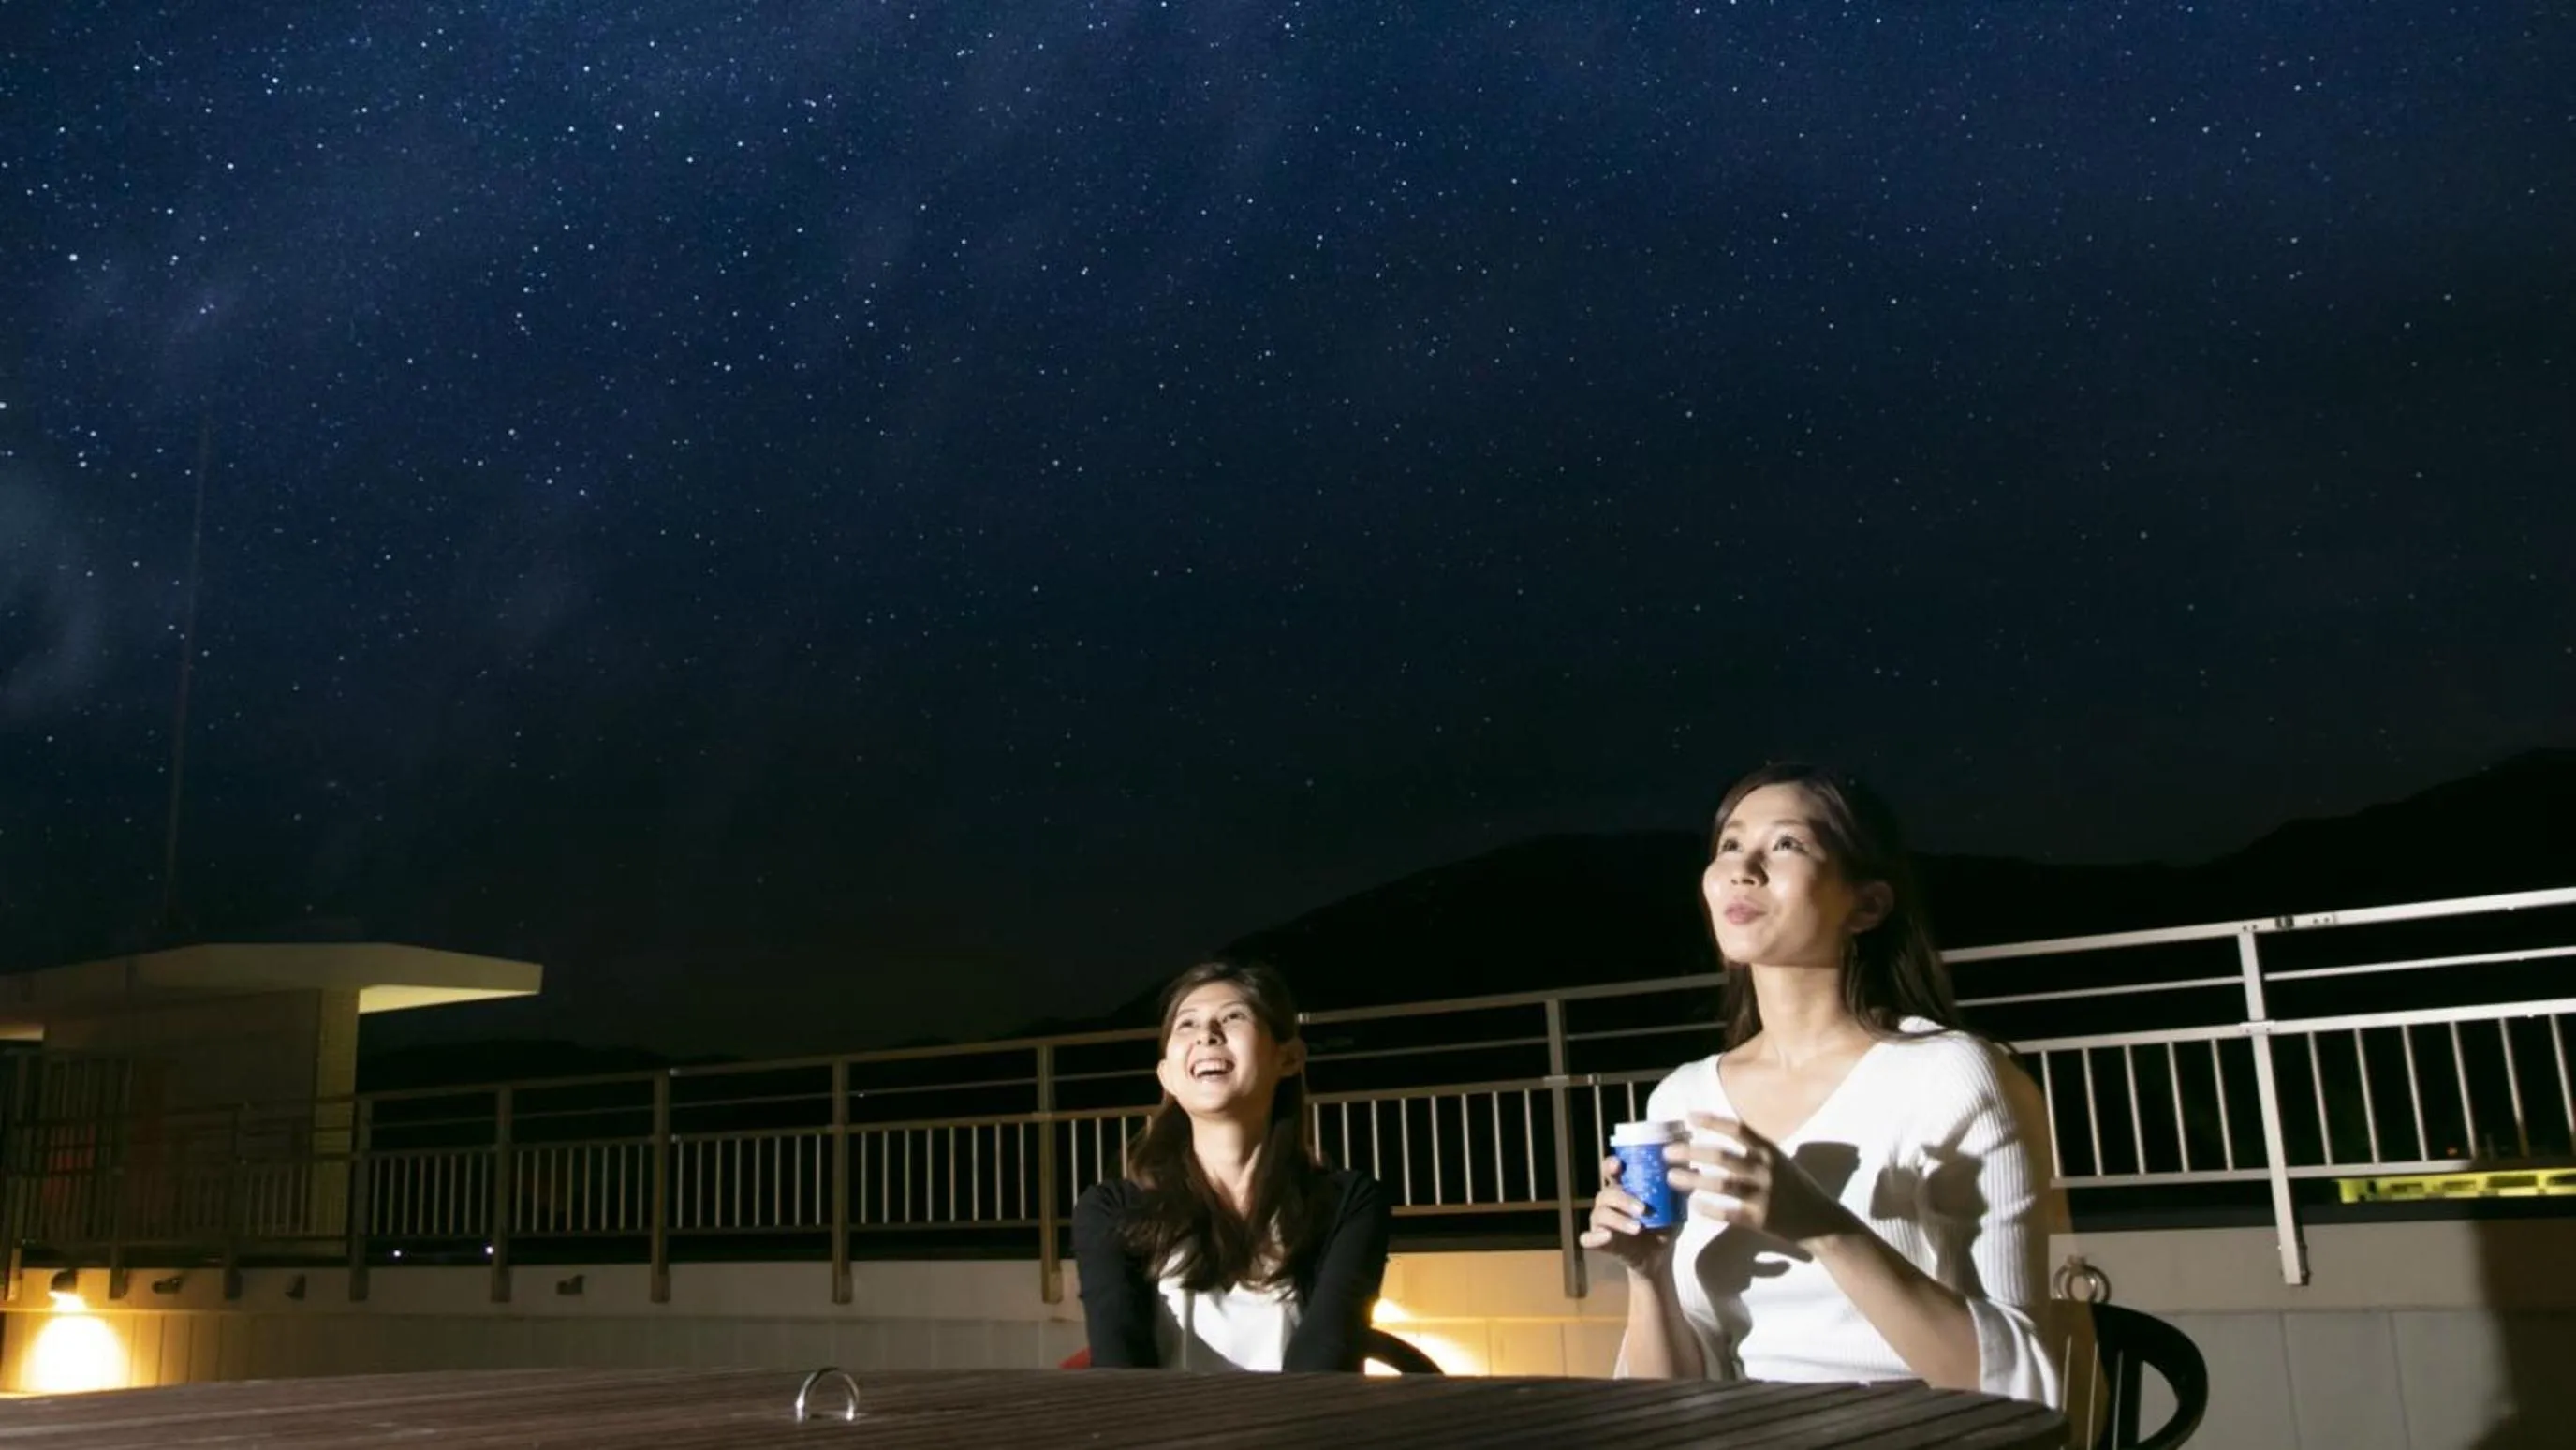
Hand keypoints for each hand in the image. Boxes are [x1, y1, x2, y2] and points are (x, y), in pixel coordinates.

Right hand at [1577, 1153, 1674, 1274]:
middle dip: (1623, 1199)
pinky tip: (1607, 1236)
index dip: (1611, 1165)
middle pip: (1606, 1193)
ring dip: (1618, 1220)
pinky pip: (1587, 1238)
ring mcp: (1601, 1222)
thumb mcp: (1674, 1209)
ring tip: (1637, 1228)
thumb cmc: (1663, 1226)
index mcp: (1623, 1189)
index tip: (1619, 1164)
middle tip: (1642, 1208)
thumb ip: (1680, 1190)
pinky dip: (1594, 1237)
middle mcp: (1608, 1202)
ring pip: (1600, 1215)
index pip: (1611, 1171)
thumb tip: (1695, 1169)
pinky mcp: (1599, 1241)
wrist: (1659, 1257)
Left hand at [1664, 1112, 1859, 1246]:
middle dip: (1691, 1153)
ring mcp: (1764, 1195)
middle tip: (1667, 1152)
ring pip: (1722, 1185)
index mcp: (1769, 1150)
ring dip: (1693, 1180)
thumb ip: (1753, 1148)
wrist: (1821, 1220)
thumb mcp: (1778, 1159)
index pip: (1737, 1129)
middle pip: (1722, 1156)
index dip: (1711, 1121)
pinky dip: (1710, 1209)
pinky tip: (1693, 1205)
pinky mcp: (1762, 1219)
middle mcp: (1766, 1169)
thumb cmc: (1794, 1186)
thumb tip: (1718, 1135)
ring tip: (1671, 1178)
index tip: (1688, 1117)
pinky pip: (1730, 1213)